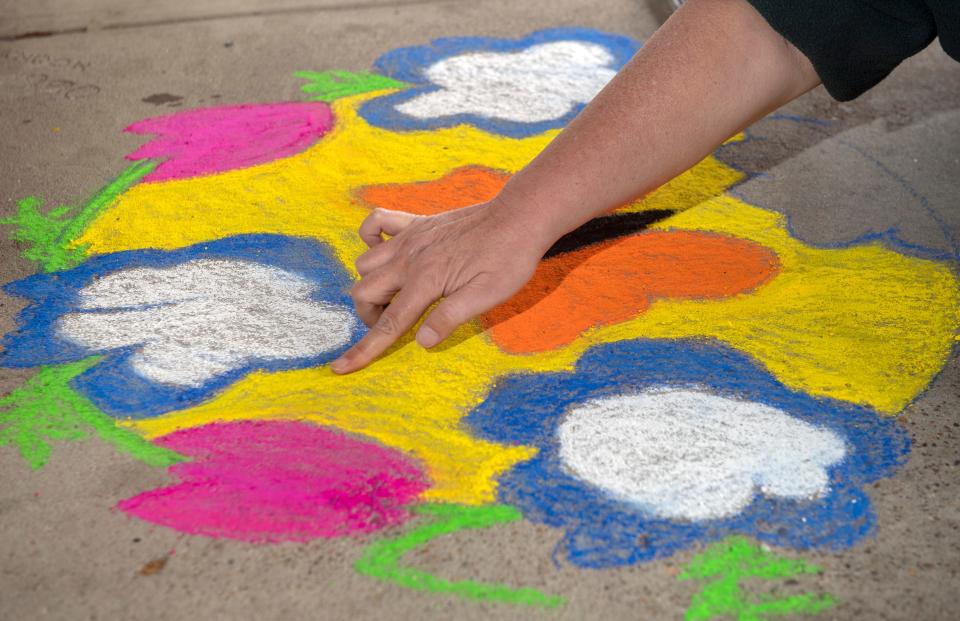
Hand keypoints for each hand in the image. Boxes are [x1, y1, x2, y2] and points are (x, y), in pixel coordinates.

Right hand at [330, 199, 549, 373]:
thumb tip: (421, 341)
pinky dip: (371, 239)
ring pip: (365, 263)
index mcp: (426, 281)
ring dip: (371, 283)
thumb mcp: (487, 296)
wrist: (519, 217)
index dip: (363, 350)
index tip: (339, 368)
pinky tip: (389, 253)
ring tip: (398, 293)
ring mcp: (410, 237)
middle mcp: (410, 258)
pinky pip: (375, 223)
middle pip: (364, 291)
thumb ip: (450, 317)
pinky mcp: (417, 223)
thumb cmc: (508, 259)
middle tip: (397, 320)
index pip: (388, 323)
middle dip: (370, 314)